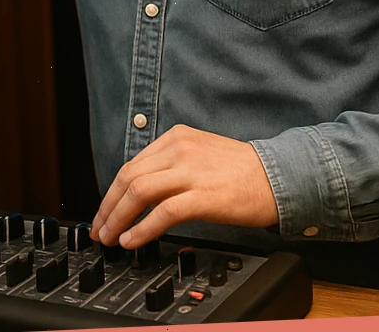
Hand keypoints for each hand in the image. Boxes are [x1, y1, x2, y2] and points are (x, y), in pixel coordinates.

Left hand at [91, 124, 278, 248]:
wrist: (279, 178)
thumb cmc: (243, 172)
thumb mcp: (200, 155)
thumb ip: (171, 166)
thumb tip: (141, 193)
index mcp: (176, 138)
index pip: (132, 165)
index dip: (111, 192)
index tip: (104, 212)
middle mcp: (179, 149)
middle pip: (128, 177)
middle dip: (108, 207)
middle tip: (99, 229)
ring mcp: (190, 171)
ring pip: (138, 192)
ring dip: (118, 218)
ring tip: (111, 237)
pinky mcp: (203, 195)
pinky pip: (162, 212)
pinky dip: (141, 228)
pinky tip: (133, 240)